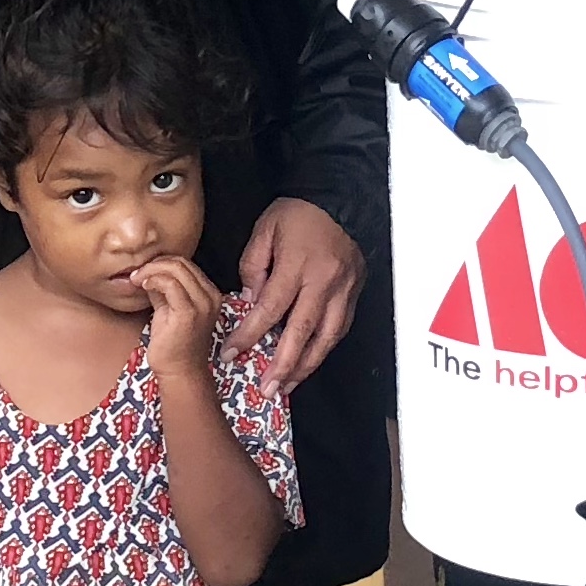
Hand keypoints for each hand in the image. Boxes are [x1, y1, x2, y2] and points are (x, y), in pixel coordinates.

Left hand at [134, 255, 225, 377]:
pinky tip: (143, 286)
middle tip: (137, 274)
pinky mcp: (189, 312)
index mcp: (209, 294)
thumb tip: (148, 273)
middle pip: (182, 263)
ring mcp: (202, 304)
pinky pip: (170, 284)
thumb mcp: (169, 310)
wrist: (180, 372)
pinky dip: (153, 279)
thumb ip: (163, 290)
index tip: (144, 271)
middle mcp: (210, 296)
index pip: (186, 264)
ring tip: (138, 280)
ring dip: (151, 270)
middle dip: (155, 263)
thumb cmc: (174, 345)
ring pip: (176, 269)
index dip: (162, 262)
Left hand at [230, 198, 361, 389]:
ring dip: (307, 365)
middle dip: (283, 365)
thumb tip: (251, 302)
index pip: (269, 309)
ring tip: (289, 384)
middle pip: (302, 332)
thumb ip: (253, 267)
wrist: (339, 197)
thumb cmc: (298, 211)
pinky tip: (311, 359)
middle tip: (268, 389)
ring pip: (327, 337)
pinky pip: (340, 327)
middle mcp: (323, 282)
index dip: (249, 335)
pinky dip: (325, 347)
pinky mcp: (355, 291)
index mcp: (297, 265)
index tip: (231, 353)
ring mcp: (344, 289)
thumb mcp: (264, 231)